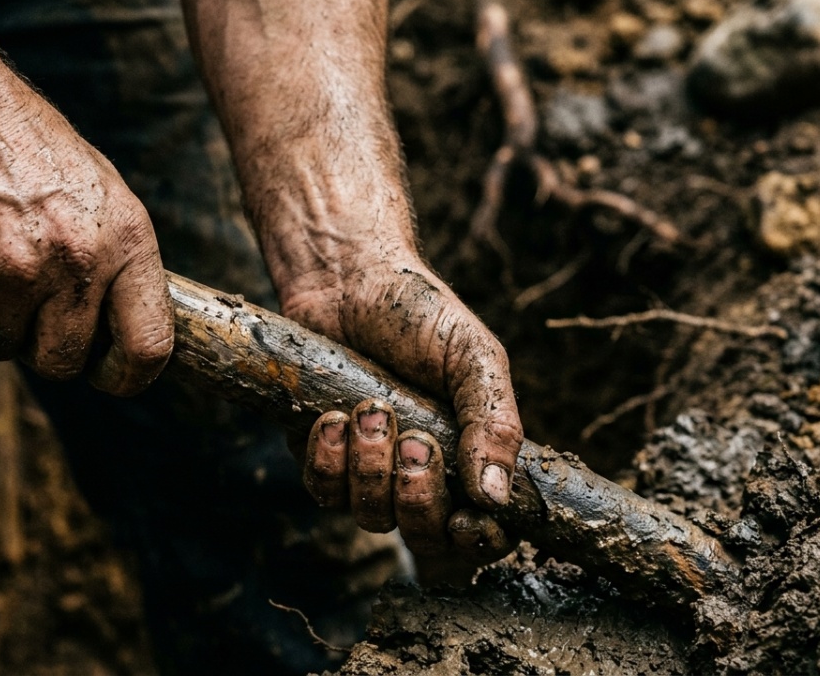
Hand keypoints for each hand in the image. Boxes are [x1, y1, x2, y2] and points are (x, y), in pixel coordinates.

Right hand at [0, 75, 173, 393]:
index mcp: (128, 240)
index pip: (149, 347)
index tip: (105, 373)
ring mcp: (20, 269)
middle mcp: (80, 260)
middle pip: (61, 362)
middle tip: (21, 303)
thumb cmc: (27, 147)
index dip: (126, 376)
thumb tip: (125, 333)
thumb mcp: (101, 194)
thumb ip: (118, 262)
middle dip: (37, 345)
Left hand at [285, 257, 523, 559]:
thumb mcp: (473, 358)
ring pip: (371, 518)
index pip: (484, 532)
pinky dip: (328, 459)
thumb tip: (497, 497)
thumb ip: (494, 423)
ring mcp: (369, 472)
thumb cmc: (418, 314)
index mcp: (471, 457)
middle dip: (419, 498)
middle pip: (425, 539)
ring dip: (371, 468)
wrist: (346, 278)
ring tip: (370, 408)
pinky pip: (323, 491)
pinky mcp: (321, 458)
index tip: (465, 521)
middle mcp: (421, 475)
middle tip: (414, 442)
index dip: (477, 541)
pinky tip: (332, 417)